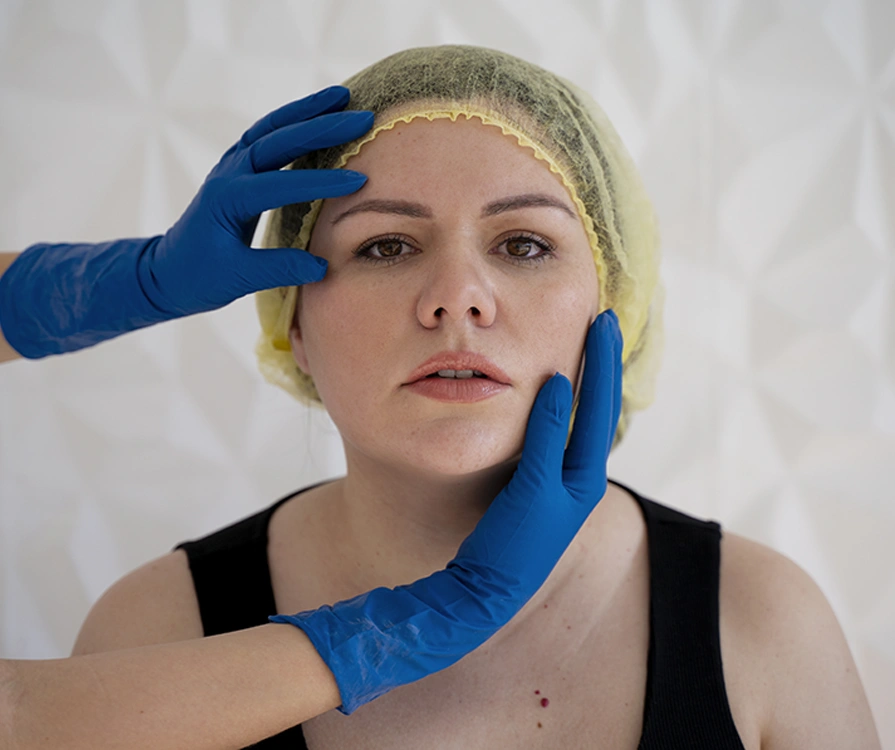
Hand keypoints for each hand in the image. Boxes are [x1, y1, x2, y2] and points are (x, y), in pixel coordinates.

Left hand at [137, 85, 371, 315]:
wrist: (168, 271)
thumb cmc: (199, 276)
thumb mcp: (238, 278)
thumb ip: (280, 269)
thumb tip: (323, 266)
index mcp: (228, 198)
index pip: (280, 183)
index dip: (320, 181)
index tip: (358, 181)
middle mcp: (229, 173)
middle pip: (278, 140)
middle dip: (321, 127)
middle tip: (361, 118)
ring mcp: (232, 166)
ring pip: (272, 128)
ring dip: (307, 110)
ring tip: (343, 96)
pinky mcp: (238, 168)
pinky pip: (268, 135)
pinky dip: (294, 120)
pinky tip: (317, 113)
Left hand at [270, 309, 622, 713]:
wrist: (483, 594)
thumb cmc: (499, 537)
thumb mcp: (525, 488)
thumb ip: (536, 450)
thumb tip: (535, 407)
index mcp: (578, 479)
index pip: (596, 415)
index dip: (600, 373)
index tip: (597, 333)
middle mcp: (582, 485)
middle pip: (602, 411)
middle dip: (606, 363)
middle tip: (605, 319)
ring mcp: (565, 497)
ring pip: (587, 424)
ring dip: (593, 377)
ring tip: (594, 334)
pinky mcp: (538, 504)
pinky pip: (548, 452)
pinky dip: (554, 417)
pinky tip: (553, 381)